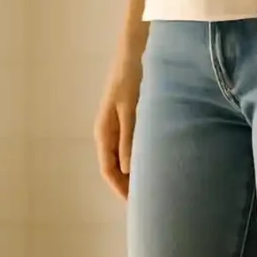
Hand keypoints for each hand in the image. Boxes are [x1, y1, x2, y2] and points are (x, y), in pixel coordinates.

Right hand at [95, 57, 141, 200]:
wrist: (135, 51)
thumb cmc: (132, 77)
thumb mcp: (131, 110)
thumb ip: (129, 139)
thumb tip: (126, 170)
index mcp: (104, 133)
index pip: (108, 170)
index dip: (120, 190)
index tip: (134, 205)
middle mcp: (108, 133)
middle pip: (114, 169)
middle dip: (127, 187)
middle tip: (146, 203)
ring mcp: (117, 128)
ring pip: (122, 161)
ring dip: (133, 175)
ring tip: (150, 189)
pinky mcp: (127, 122)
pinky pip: (130, 149)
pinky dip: (138, 161)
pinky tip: (153, 167)